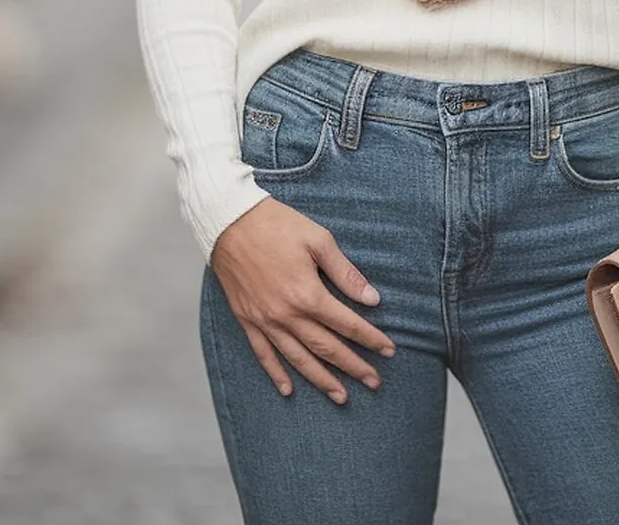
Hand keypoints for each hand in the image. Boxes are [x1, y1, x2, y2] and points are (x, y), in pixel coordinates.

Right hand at [210, 195, 395, 404]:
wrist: (229, 221)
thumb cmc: (276, 225)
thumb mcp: (318, 239)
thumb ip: (345, 273)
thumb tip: (372, 299)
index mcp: (308, 294)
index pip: (347, 324)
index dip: (370, 339)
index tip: (389, 350)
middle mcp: (287, 315)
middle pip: (326, 348)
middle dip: (353, 367)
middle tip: (375, 382)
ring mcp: (265, 321)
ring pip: (298, 359)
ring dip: (322, 380)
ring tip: (341, 396)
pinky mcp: (247, 320)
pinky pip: (263, 354)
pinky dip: (276, 374)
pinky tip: (288, 390)